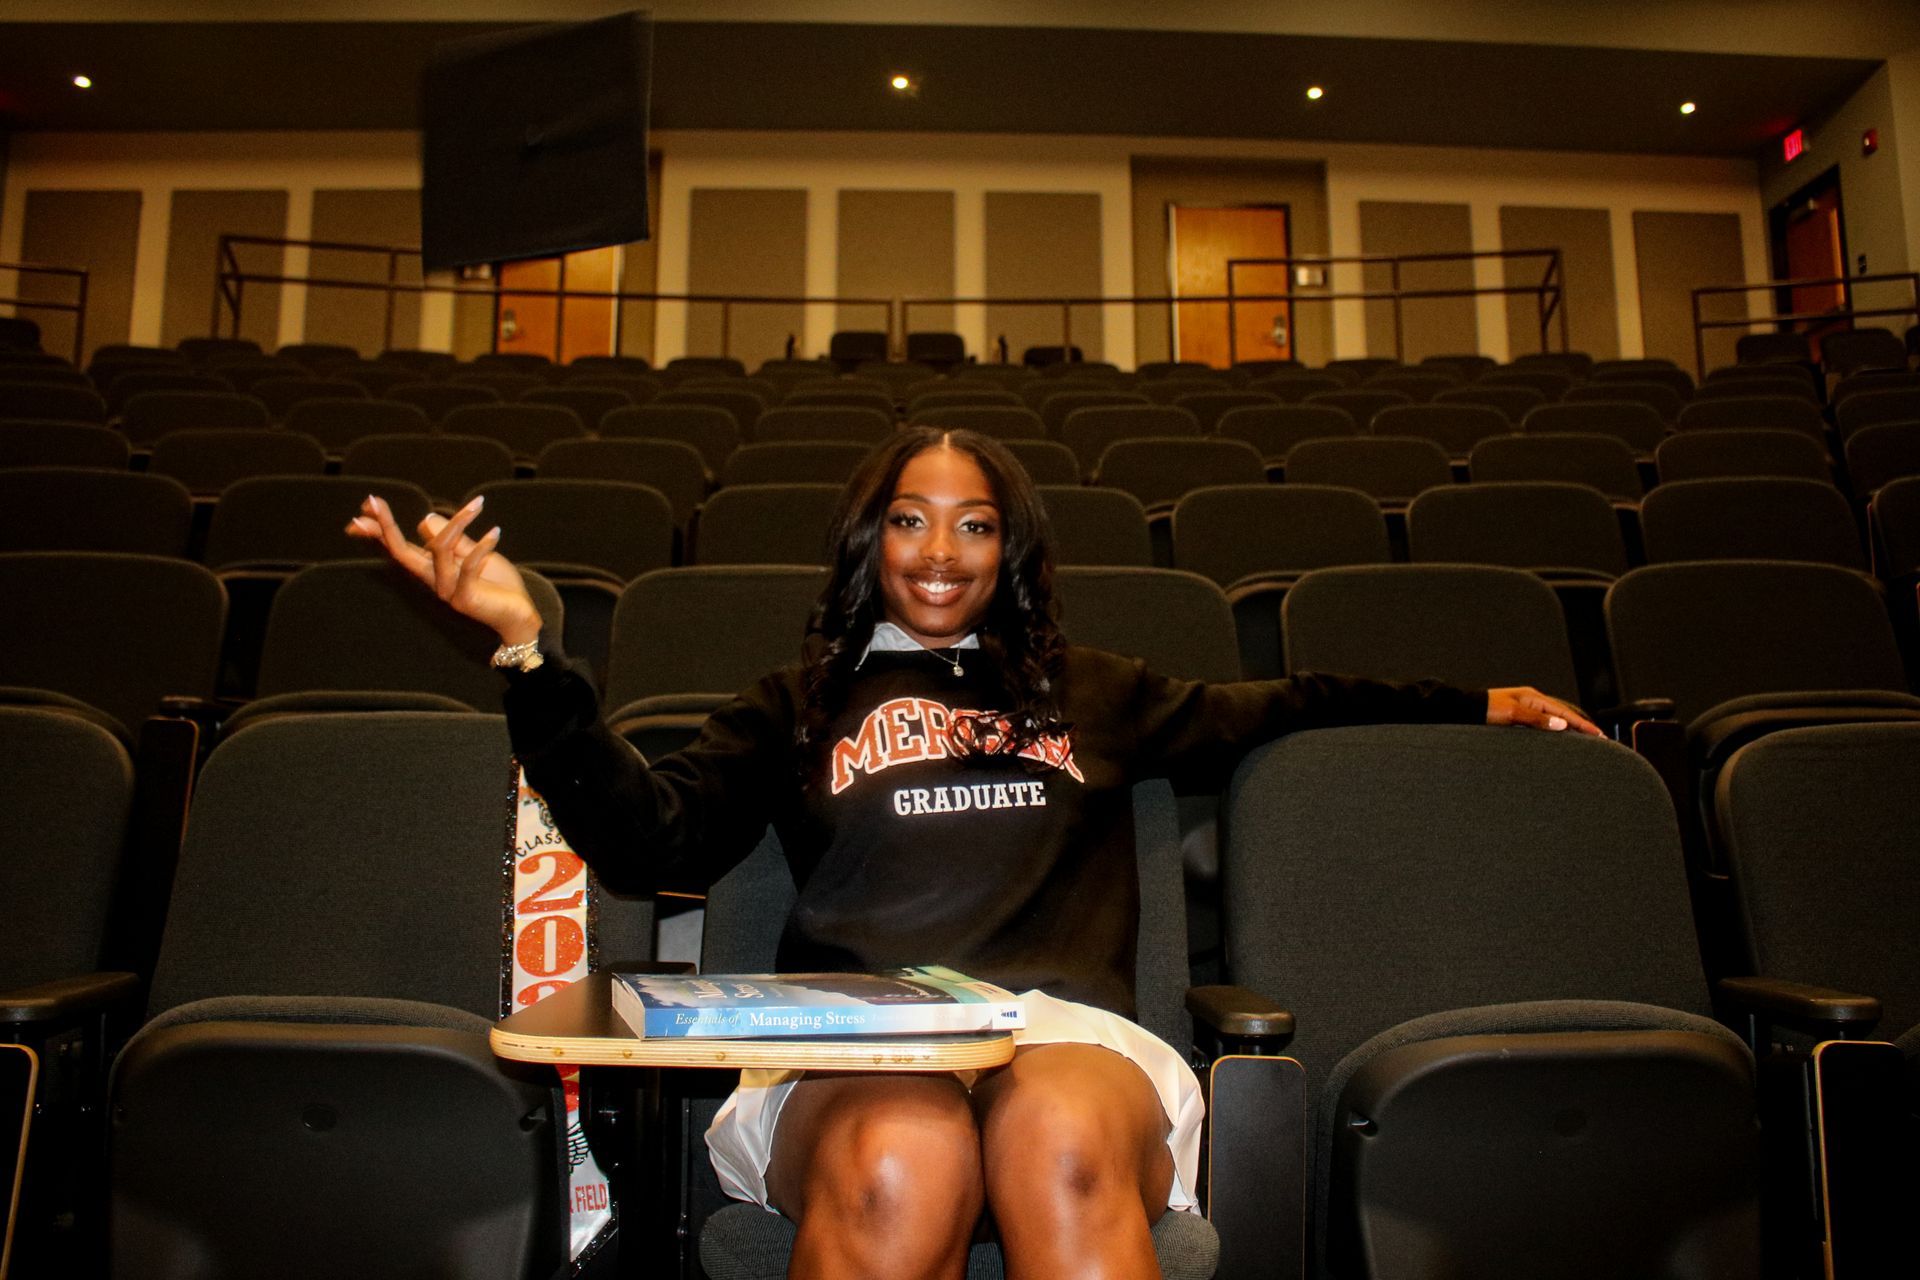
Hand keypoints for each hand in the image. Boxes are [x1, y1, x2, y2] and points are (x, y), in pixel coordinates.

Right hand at [345, 494, 543, 645]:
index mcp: (432, 569)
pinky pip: (468, 565)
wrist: (519, 615)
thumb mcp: (474, 554)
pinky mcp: (465, 598)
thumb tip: (424, 518)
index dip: (380, 530)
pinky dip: (482, 546)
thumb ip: (453, 539)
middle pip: (401, 552)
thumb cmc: (497, 584)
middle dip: (385, 526)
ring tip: (478, 504)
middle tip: (373, 501)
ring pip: (440, 548)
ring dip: (458, 521)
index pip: (399, 547)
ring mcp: (447, 590)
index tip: (365, 506)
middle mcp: (434, 580)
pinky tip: (495, 533)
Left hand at [1485, 687, 1602, 736]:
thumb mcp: (1512, 714)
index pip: (1564, 712)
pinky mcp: (1519, 718)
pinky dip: (1556, 730)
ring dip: (1570, 729)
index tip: (1599, 734)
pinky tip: (1560, 738)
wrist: (1466, 709)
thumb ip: (1536, 720)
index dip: (1583, 724)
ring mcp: (1526, 709)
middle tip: (1599, 738)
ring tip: (1585, 739)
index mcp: (1534, 698)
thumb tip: (1561, 725)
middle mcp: (1532, 702)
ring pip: (1555, 719)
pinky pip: (1544, 724)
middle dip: (1581, 726)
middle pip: (1563, 715)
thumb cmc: (1486, 709)